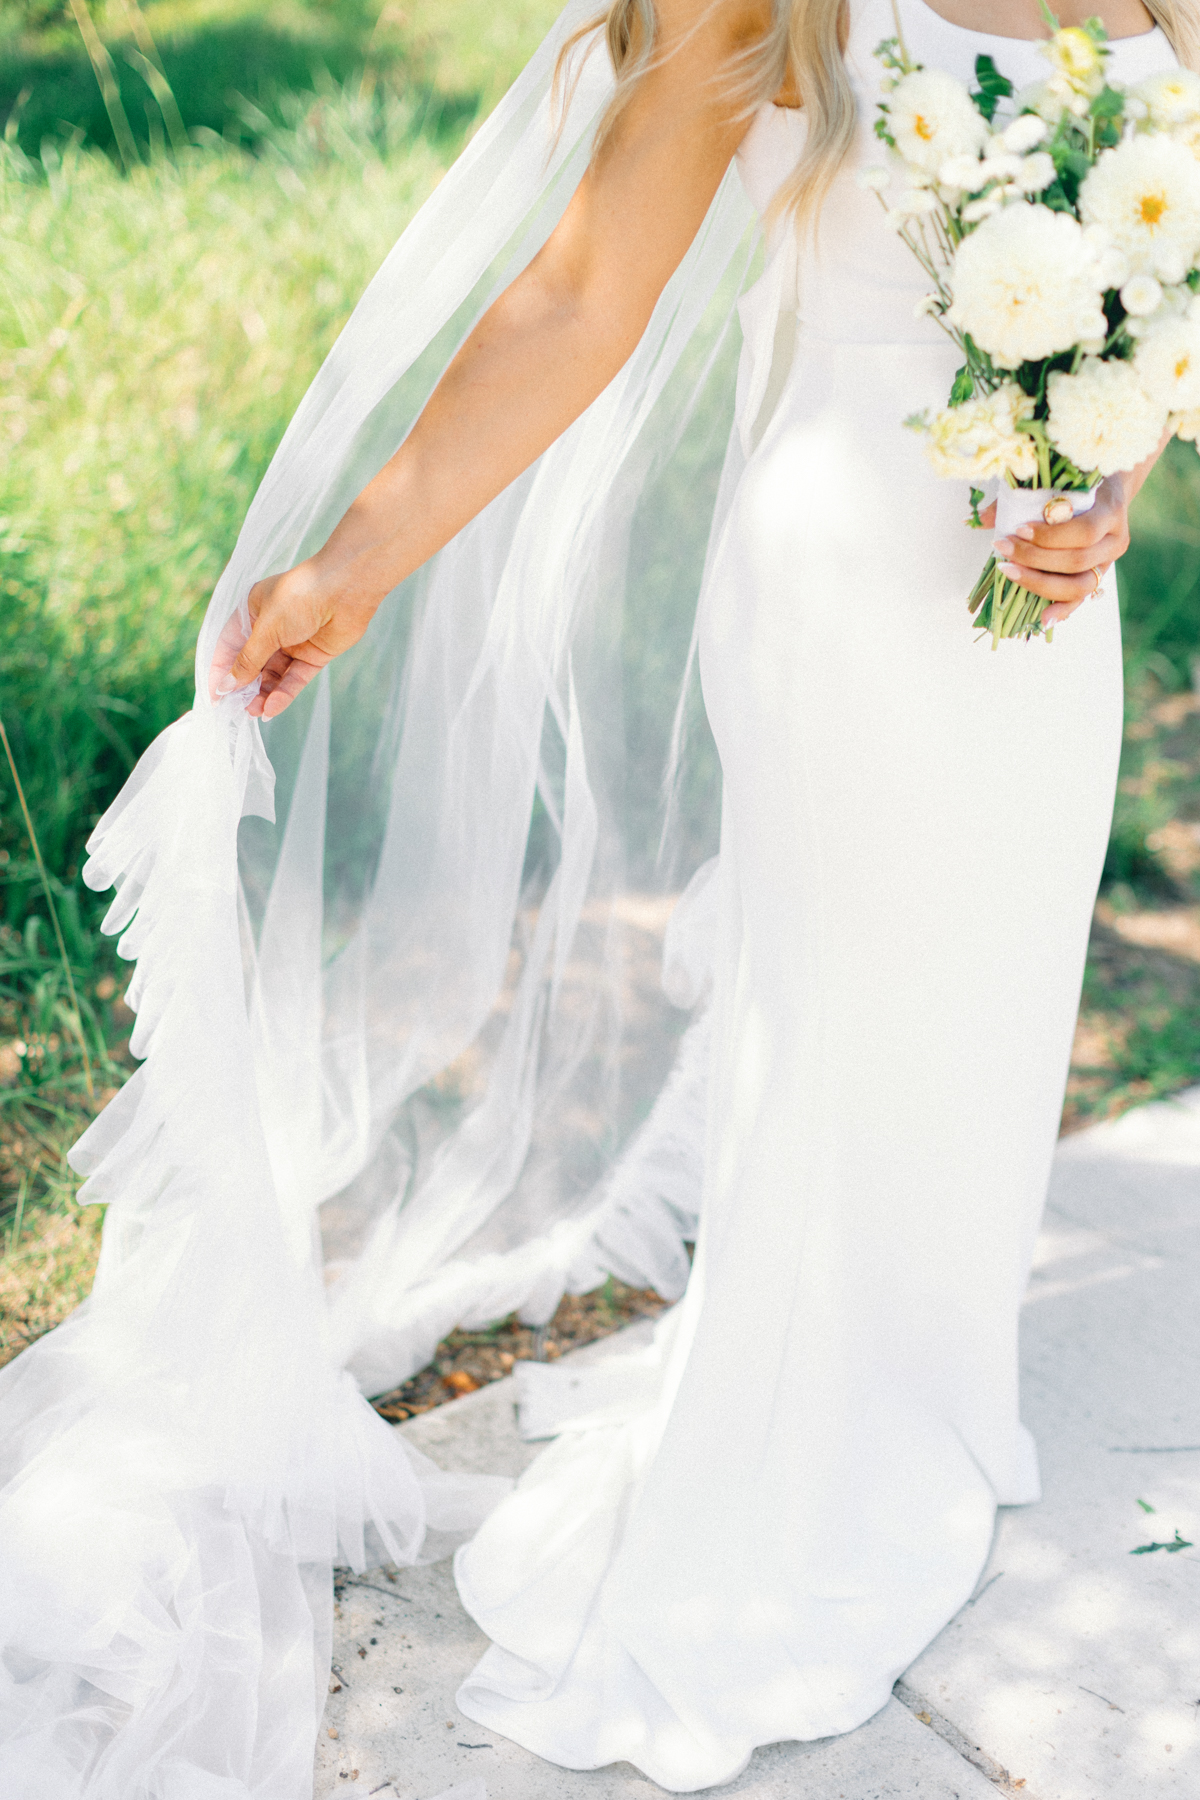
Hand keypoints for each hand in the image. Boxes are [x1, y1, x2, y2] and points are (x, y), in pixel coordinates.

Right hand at [207, 561, 377, 719]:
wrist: (346, 590)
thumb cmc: (300, 598)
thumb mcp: (267, 629)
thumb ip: (248, 660)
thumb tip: (227, 686)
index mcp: (252, 611)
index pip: (229, 646)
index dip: (221, 672)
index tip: (215, 698)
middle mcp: (271, 628)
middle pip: (252, 664)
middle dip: (244, 688)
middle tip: (235, 711)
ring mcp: (293, 643)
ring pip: (273, 675)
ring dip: (263, 694)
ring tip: (254, 712)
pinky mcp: (313, 656)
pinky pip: (294, 679)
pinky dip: (283, 694)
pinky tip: (272, 708)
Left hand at [980, 473, 1129, 628]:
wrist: (1108, 490)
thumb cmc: (1079, 484)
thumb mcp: (1059, 481)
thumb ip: (1022, 497)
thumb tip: (979, 519)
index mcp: (1110, 512)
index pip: (1083, 531)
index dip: (1049, 536)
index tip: (1018, 530)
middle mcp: (1115, 540)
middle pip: (1077, 560)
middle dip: (1035, 558)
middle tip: (1003, 548)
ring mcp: (1108, 563)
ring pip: (1080, 585)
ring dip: (1040, 582)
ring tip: (1009, 572)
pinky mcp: (1099, 578)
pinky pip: (1081, 599)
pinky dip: (1061, 610)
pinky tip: (1042, 619)